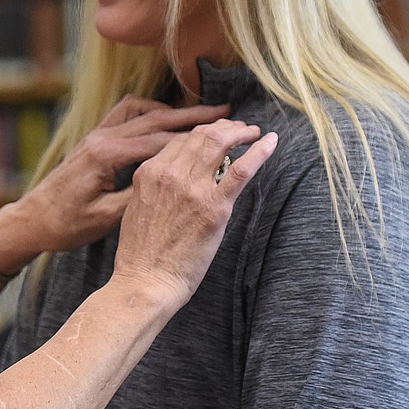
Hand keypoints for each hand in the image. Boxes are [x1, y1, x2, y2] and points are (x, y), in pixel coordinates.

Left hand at [3, 96, 232, 256]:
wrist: (32, 221)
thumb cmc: (66, 225)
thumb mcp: (106, 218)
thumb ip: (138, 197)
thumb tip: (175, 183)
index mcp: (107, 155)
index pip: (161, 139)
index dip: (196, 136)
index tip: (227, 132)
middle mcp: (101, 138)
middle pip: (155, 117)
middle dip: (192, 115)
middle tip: (226, 110)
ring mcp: (95, 135)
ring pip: (140, 110)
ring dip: (169, 111)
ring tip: (199, 115)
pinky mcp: (91, 140)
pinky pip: (125, 116)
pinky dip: (147, 114)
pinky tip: (162, 124)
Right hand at [111, 118, 277, 309]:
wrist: (146, 281)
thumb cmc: (141, 254)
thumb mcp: (137, 210)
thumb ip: (155, 190)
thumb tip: (175, 182)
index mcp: (148, 174)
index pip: (180, 141)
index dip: (201, 132)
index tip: (216, 133)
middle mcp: (169, 174)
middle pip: (201, 135)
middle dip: (224, 126)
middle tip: (239, 127)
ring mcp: (192, 189)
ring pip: (220, 143)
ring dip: (241, 132)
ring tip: (253, 131)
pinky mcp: (215, 207)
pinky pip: (242, 170)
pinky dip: (260, 151)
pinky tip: (271, 142)